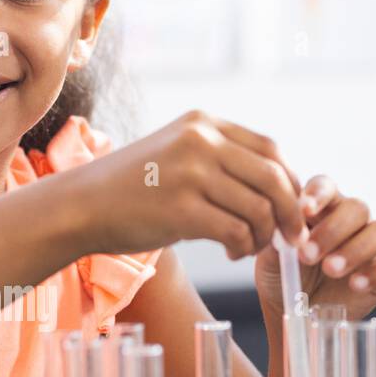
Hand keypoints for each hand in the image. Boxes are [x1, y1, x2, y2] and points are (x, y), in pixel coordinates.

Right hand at [76, 111, 310, 255]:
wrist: (82, 206)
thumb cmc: (132, 188)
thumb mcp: (177, 154)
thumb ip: (221, 160)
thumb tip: (278, 188)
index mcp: (204, 124)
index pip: (271, 149)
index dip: (292, 181)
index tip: (293, 208)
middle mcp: (200, 141)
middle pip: (274, 178)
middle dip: (290, 213)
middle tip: (292, 238)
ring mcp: (190, 174)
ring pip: (259, 208)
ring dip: (263, 236)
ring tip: (248, 247)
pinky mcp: (181, 210)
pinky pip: (235, 231)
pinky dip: (242, 248)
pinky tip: (231, 253)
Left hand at [254, 174, 375, 321]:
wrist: (295, 314)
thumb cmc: (282, 277)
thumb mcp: (271, 258)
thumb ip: (275, 240)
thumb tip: (279, 227)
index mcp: (322, 208)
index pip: (326, 187)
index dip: (318, 194)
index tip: (304, 210)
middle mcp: (352, 220)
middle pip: (356, 208)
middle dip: (332, 231)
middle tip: (308, 255)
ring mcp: (373, 244)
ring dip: (355, 250)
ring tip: (330, 269)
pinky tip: (356, 284)